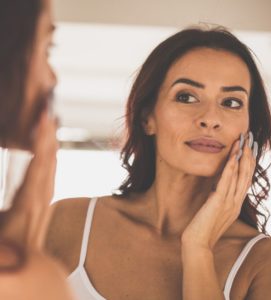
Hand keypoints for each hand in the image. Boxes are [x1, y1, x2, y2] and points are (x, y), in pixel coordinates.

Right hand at [0, 111, 57, 250]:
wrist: (27, 270)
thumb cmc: (8, 251)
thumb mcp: (2, 232)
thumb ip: (5, 217)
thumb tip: (18, 200)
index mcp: (29, 202)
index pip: (38, 164)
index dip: (40, 141)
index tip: (43, 120)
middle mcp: (42, 196)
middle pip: (49, 159)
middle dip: (48, 133)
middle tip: (47, 108)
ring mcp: (45, 197)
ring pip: (52, 163)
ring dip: (51, 140)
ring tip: (50, 120)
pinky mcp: (45, 199)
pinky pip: (50, 171)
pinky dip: (50, 154)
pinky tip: (49, 146)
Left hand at [181, 132, 256, 251]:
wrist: (197, 244)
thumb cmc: (204, 228)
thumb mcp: (215, 211)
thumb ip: (220, 199)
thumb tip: (217, 188)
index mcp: (236, 204)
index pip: (245, 180)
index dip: (248, 163)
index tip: (249, 149)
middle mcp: (236, 202)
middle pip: (246, 175)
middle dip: (248, 155)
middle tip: (249, 139)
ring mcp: (229, 202)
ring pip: (239, 176)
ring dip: (241, 157)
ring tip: (243, 142)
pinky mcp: (219, 202)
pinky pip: (226, 182)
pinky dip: (230, 168)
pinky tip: (232, 156)